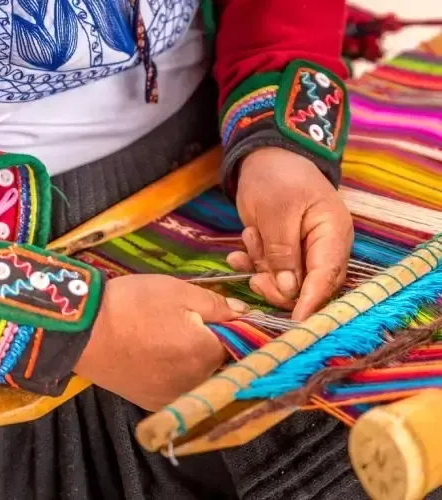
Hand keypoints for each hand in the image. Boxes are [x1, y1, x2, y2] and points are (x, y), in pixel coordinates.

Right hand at [74, 275, 248, 410]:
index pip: (238, 342)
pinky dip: (176, 373)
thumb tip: (244, 314)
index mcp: (206, 353)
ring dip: (194, 360)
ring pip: (199, 376)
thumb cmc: (133, 304)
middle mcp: (196, 383)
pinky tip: (158, 356)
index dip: (229, 326)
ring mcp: (174, 397)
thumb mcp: (178, 292)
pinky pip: (178, 388)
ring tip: (167, 338)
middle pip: (220, 362)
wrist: (83, 331)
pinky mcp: (153, 403)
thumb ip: (217, 305)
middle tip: (184, 323)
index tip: (215, 314)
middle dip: (211, 343)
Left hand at [228, 147, 353, 320]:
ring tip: (251, 237)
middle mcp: (322, 248)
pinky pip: (269, 270)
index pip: (327, 276)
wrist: (264, 159)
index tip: (294, 324)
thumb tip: (288, 290)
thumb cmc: (277, 178)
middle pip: (307, 286)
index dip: (311, 302)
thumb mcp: (277, 212)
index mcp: (332, 234)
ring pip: (284, 282)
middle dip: (277, 287)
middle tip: (255, 278)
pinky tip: (237, 254)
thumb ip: (283, 252)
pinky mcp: (283, 252)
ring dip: (262, 268)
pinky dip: (253, 265)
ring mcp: (303, 251)